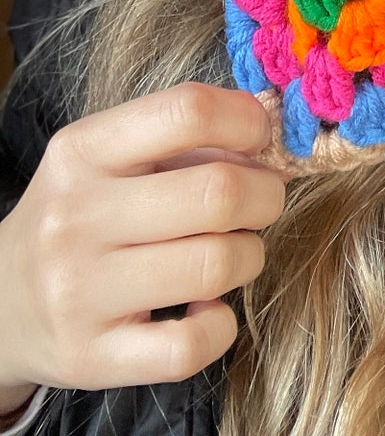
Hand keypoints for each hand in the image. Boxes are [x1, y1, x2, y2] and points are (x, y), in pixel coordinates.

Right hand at [0, 83, 285, 408]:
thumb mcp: (111, 158)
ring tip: (233, 253)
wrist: (0, 302)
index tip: (260, 138)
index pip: (187, 112)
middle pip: (218, 193)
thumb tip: (273, 140)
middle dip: (265, 195)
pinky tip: (204, 308)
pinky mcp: (90, 358)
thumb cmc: (82, 214)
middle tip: (261, 202)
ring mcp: (79, 292)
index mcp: (83, 150)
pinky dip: (220, 325)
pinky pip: (191, 345)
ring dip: (250, 256)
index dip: (246, 121)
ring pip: (216, 265)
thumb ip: (188, 140)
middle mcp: (75, 217)